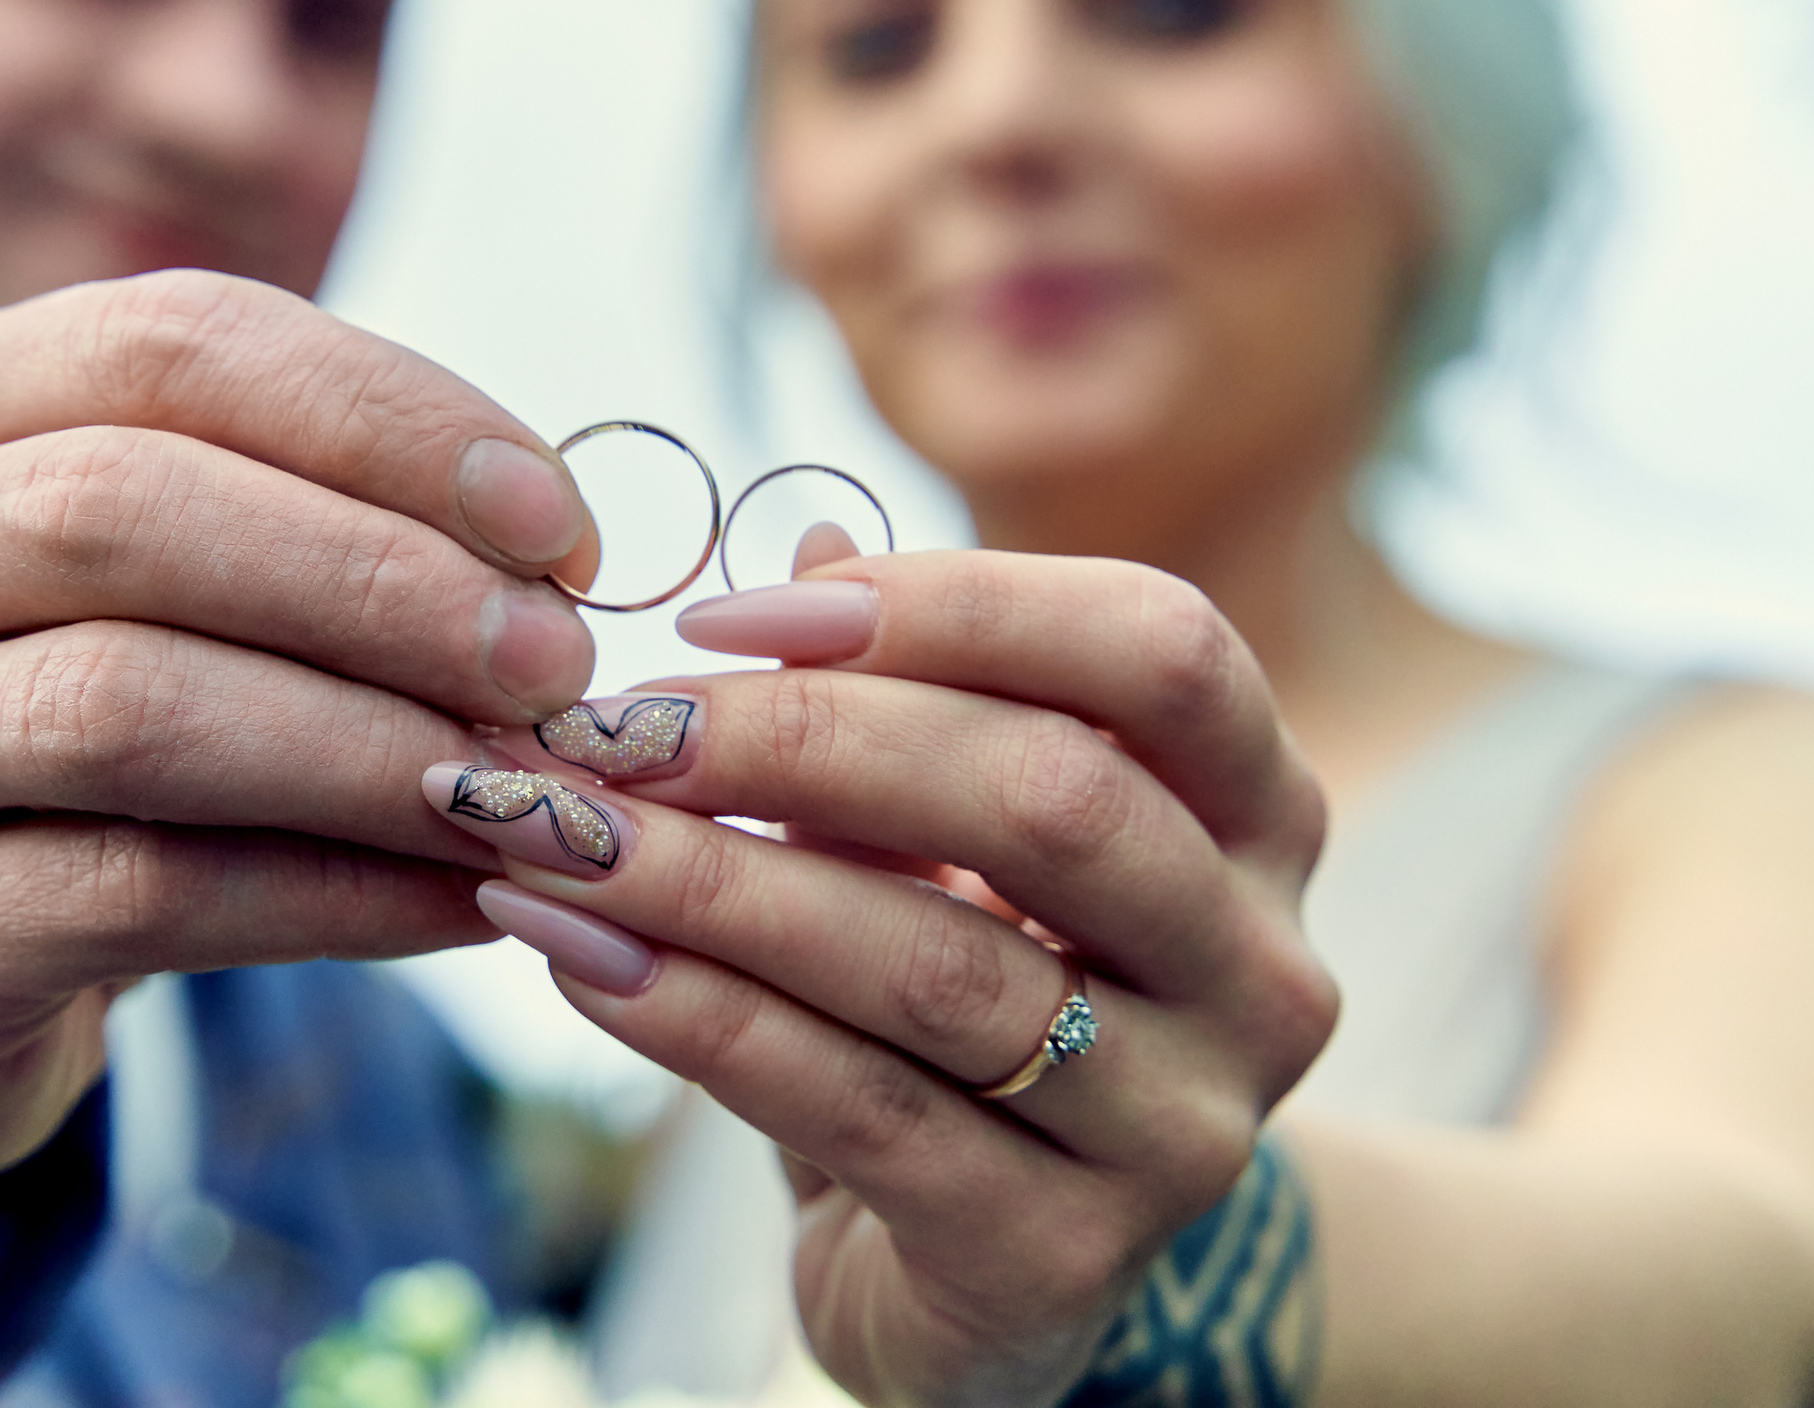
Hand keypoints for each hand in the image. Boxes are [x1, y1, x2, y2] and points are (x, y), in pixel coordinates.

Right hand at [0, 271, 596, 1256]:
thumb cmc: (53, 727)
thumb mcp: (134, 574)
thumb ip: (290, 511)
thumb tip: (551, 550)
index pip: (173, 342)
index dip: (389, 420)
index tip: (559, 523)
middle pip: (132, 506)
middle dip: (383, 577)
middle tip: (557, 661)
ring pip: (127, 705)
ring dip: (372, 744)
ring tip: (528, 785)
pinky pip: (145, 894)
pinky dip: (339, 893)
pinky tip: (465, 899)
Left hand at [429, 551, 1334, 1404]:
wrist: (1003, 1272)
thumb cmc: (971, 994)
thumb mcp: (950, 839)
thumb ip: (901, 700)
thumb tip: (803, 540)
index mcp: (1258, 813)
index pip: (1156, 648)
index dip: (947, 604)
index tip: (726, 618)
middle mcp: (1259, 965)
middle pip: (1050, 797)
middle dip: (803, 741)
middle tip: (614, 731)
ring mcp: (1182, 1127)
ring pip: (935, 967)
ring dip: (713, 884)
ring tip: (553, 834)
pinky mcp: (1064, 1258)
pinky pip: (857, 1109)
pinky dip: (696, 1020)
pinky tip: (580, 960)